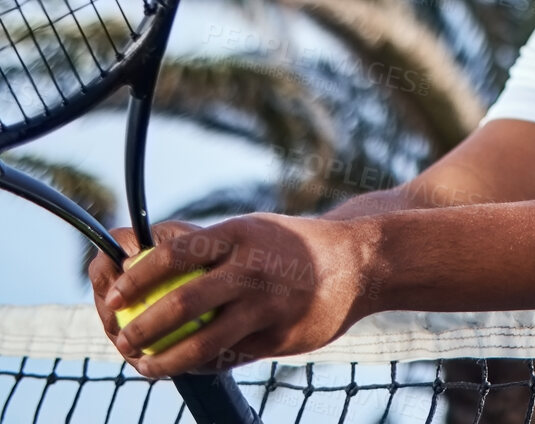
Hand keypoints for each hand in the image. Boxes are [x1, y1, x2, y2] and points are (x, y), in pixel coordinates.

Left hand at [90, 213, 379, 377]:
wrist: (360, 264)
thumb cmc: (291, 246)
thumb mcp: (250, 229)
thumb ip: (198, 240)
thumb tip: (131, 243)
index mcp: (241, 235)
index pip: (174, 254)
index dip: (136, 277)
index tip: (113, 294)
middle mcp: (253, 268)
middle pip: (182, 303)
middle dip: (140, 327)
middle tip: (122, 337)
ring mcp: (268, 305)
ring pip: (202, 343)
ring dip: (164, 360)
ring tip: (143, 365)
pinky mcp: (280, 337)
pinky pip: (228, 358)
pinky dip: (200, 366)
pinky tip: (185, 367)